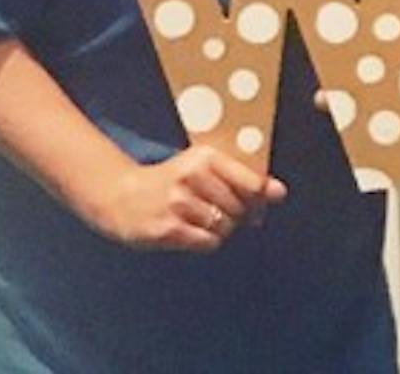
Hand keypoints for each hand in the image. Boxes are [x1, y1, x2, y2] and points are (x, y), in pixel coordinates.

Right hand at [90, 144, 286, 252]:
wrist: (120, 196)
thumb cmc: (172, 181)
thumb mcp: (203, 167)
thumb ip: (243, 177)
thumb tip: (279, 193)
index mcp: (204, 157)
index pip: (252, 183)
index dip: (262, 197)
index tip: (264, 200)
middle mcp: (191, 177)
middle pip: (240, 208)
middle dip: (240, 215)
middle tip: (223, 212)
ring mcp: (177, 204)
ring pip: (226, 226)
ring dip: (222, 229)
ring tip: (202, 220)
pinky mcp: (166, 229)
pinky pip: (208, 242)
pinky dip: (208, 241)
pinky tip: (193, 232)